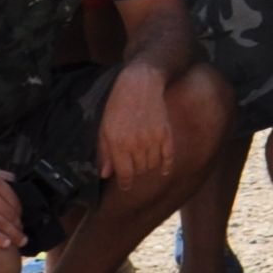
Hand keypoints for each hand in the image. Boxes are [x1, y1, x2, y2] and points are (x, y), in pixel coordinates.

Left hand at [96, 63, 177, 186]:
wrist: (139, 85)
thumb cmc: (117, 106)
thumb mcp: (105, 128)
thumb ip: (105, 152)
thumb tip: (106, 174)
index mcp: (119, 144)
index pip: (124, 174)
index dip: (125, 183)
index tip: (125, 187)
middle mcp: (137, 145)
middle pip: (139, 170)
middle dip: (135, 172)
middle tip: (132, 166)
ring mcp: (153, 139)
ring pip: (152, 165)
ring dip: (147, 167)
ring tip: (142, 161)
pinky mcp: (165, 133)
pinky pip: (168, 157)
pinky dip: (166, 166)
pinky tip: (163, 171)